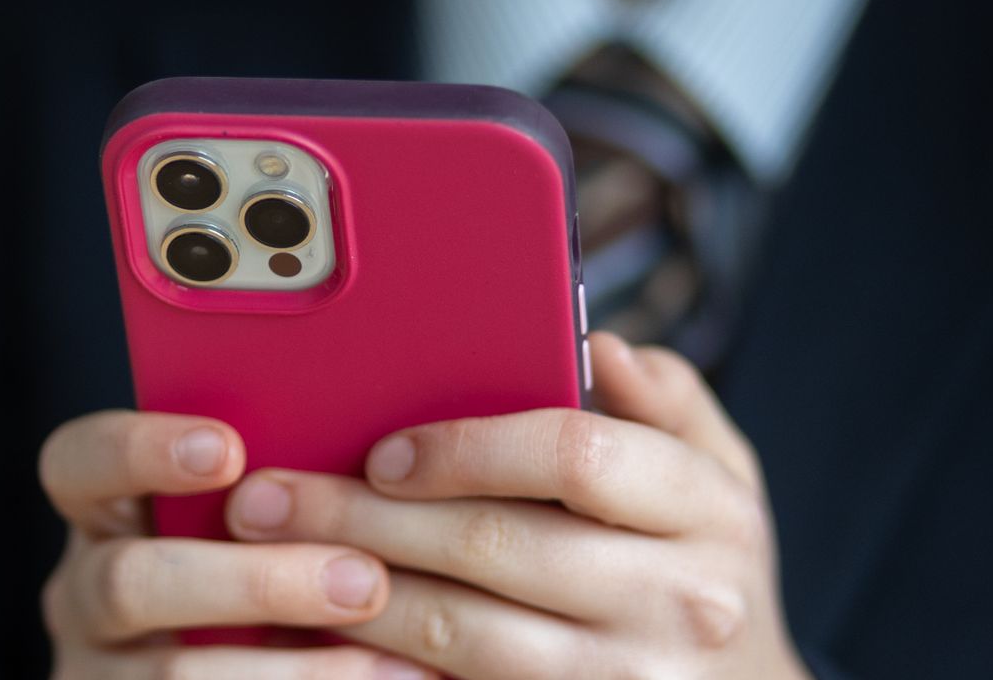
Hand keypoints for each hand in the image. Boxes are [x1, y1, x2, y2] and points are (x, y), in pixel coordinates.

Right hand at [37, 410, 435, 677]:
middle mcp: (82, 593)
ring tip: (393, 662)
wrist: (259, 669)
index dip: (142, 450)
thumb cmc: (278, 562)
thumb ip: (284, 484)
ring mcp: (99, 671)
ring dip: (292, 670)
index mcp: (104, 510)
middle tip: (364, 581)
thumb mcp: (258, 521)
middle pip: (130, 582)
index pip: (79, 461)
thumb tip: (384, 448)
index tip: (228, 451)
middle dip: (254, 583)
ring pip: (172, 675)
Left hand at [224, 332, 811, 678]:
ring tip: (276, 565)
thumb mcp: (723, 476)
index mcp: (711, 508)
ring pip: (462, 633)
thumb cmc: (709, 569)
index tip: (383, 449)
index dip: (466, 446)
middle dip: (365, 517)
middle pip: (495, 544)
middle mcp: (680, 600)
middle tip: (269, 497)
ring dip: (353, 596)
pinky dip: (385, 667)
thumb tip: (604, 344)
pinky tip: (329, 640)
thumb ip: (667, 400)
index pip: (574, 453)